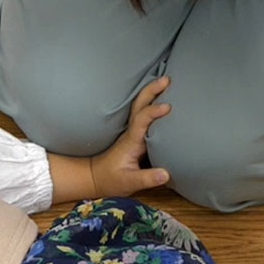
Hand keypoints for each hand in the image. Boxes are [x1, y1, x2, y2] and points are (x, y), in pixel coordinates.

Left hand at [88, 76, 172, 196]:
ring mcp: (133, 132)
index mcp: (131, 141)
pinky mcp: (136, 135)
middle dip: (152, 90)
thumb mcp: (128, 184)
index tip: (168, 107)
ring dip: (153, 93)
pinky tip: (163, 97)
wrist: (95, 177)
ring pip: (142, 107)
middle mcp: (132, 132)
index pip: (142, 121)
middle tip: (168, 79)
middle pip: (140, 105)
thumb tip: (166, 174)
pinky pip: (145, 114)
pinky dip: (153, 102)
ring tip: (168, 81)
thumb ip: (146, 179)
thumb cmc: (110, 180)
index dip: (153, 112)